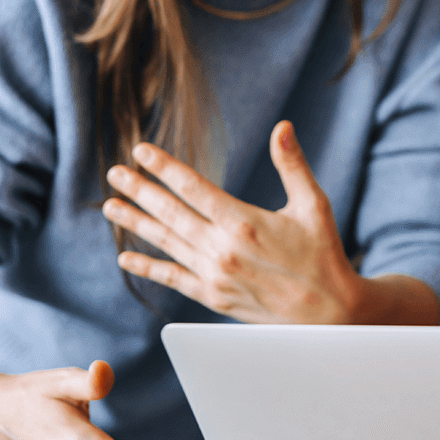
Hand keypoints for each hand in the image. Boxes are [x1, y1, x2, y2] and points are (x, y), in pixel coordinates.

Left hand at [102, 120, 362, 322]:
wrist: (329, 313)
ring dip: (136, 223)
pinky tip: (126, 258)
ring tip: (110, 205)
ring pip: (166, 243)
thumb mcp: (313, 205)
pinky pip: (173, 278)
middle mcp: (223, 249)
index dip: (164, 167)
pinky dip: (148, 267)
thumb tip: (282, 127)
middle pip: (170, 213)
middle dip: (140, 190)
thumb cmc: (323, 254)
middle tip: (115, 173)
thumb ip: (292, 165)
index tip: (141, 151)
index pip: (193, 188)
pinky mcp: (214, 297)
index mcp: (244, 222)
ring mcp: (215, 275)